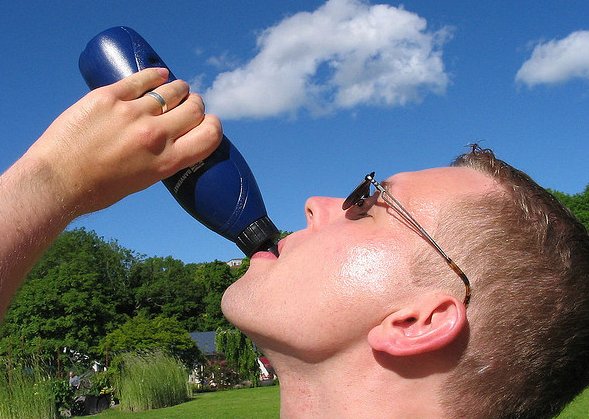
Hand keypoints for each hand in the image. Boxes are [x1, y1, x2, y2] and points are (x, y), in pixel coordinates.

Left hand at [26, 67, 221, 215]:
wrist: (56, 181)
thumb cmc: (98, 189)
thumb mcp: (144, 181)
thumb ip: (164, 158)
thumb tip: (174, 137)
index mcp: (167, 161)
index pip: (210, 134)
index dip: (212, 125)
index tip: (206, 122)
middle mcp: (155, 135)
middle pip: (194, 107)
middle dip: (195, 105)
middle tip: (187, 105)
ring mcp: (132, 113)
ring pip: (172, 89)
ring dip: (178, 89)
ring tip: (175, 89)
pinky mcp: (109, 97)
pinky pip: (141, 78)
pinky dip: (155, 75)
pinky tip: (159, 74)